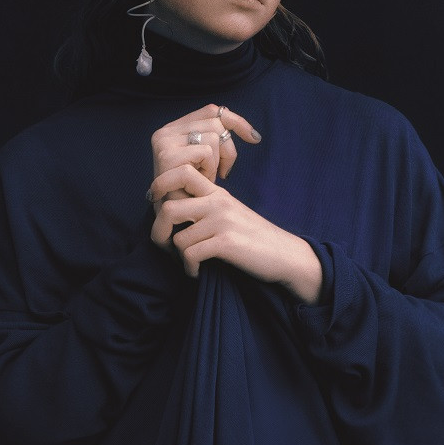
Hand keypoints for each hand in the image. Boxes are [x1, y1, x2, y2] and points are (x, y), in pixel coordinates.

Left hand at [148, 163, 324, 302]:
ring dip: (178, 258)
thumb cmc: (253, 239)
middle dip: (159, 233)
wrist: (285, 255)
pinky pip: (190, 255)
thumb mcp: (228, 214)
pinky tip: (198, 272)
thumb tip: (167, 212)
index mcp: (216, 193)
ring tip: (190, 263)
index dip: (160, 187)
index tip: (158, 209)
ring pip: (178, 239)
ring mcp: (222, 221)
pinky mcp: (226, 242)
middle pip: (167, 208)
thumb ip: (203, 208)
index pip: (180, 173)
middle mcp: (217, 202)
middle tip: (168, 247)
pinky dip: (189, 269)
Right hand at [149, 103, 260, 212]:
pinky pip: (205, 152)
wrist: (171, 219)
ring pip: (213, 137)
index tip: (254, 138)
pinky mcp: (167, 157)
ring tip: (205, 178)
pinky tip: (201, 182)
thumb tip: (254, 135)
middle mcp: (164, 132)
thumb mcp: (206, 163)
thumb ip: (219, 141)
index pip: (211, 111)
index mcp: (172, 129)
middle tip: (220, 172)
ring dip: (216, 162)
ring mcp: (164, 144)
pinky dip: (210, 169)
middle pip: (215, 123)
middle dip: (226, 150)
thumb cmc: (192, 191)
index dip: (236, 122)